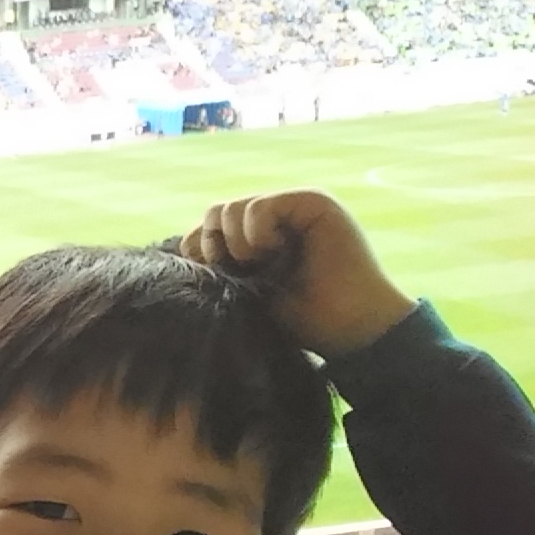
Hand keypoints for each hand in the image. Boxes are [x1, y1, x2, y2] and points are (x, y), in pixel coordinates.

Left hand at [178, 190, 417, 357]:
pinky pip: (260, 206)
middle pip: (214, 214)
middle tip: (238, 273)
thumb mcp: (246, 292)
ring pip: (231, 208)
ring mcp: (294, 206)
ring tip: (260, 266)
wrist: (350, 331)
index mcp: (257, 239)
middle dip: (213, 246)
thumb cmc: (302, 321)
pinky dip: (256, 232)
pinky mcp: (313, 202)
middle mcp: (276, 219)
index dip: (198, 251)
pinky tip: (272, 253)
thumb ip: (220, 266)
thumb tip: (183, 246)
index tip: (213, 277)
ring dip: (235, 243)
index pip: (206, 229)